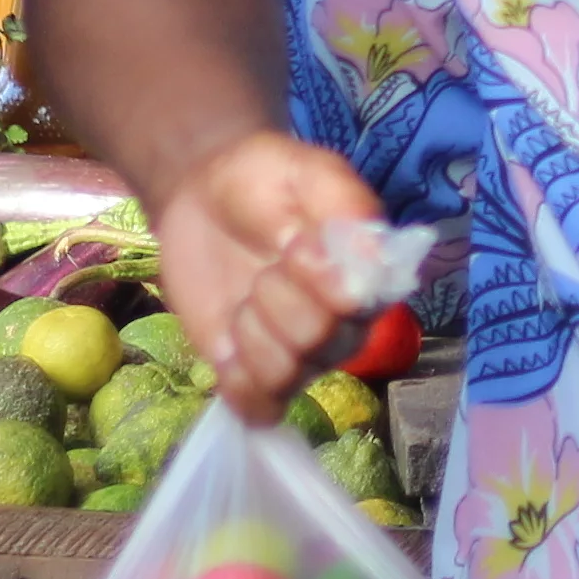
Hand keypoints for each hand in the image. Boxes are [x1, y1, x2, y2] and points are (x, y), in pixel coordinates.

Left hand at [151, 128, 385, 418]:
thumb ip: (344, 204)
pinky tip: (228, 343)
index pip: (361, 304)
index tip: (294, 243)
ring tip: (245, 299)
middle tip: (262, 267)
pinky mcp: (259, 379)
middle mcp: (346, 326)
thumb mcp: (307, 169)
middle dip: (276, 297)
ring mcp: (303, 357)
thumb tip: (376, 259)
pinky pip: (258, 409)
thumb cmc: (263, 180)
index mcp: (371, 276)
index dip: (321, 280)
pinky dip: (235, 378)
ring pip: (285, 375)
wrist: (202, 198)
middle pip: (320, 341)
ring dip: (251, 331)